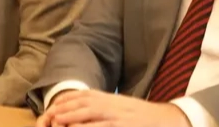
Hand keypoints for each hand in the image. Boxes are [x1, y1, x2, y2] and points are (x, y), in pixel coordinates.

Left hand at [37, 89, 190, 126]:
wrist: (169, 120)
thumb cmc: (143, 117)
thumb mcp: (122, 108)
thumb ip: (104, 107)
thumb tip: (85, 110)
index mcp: (111, 99)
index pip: (84, 95)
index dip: (67, 100)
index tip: (53, 106)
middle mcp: (113, 105)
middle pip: (83, 103)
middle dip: (64, 108)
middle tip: (49, 115)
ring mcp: (119, 117)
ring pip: (91, 114)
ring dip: (72, 118)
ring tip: (57, 121)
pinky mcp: (125, 126)